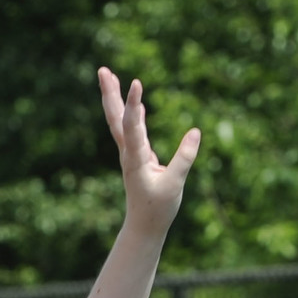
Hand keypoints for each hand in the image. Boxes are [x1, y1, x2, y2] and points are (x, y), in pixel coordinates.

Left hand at [99, 67, 199, 232]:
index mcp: (135, 159)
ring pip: (120, 122)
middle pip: (115, 118)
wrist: (144, 227)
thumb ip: (184, 158)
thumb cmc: (158, 208)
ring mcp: (131, 154)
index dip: (132, 104)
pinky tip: (136, 104)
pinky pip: (132, 131)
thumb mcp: (174, 185)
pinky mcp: (137, 158)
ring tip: (110, 76)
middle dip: (109, 93)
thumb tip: (196, 132)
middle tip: (102, 70)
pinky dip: (132, 114)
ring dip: (114, 99)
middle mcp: (128, 153)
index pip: (132, 126)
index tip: (135, 83)